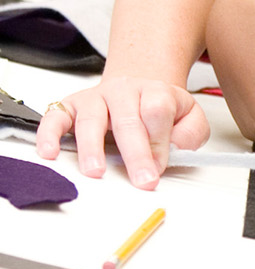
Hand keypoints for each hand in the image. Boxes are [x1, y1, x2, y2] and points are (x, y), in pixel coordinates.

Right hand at [37, 80, 210, 186]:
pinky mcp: (70, 107)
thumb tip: (178, 148)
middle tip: (142, 179)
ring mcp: (94, 98)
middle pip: (127, 120)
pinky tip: (50, 152)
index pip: (157, 110)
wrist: (137, 89)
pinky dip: (49, 134)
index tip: (160, 166)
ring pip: (91, 121)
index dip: (159, 140)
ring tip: (96, 172)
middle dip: (135, 153)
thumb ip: (191, 132)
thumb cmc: (160, 108)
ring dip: (93, 148)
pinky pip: (55, 117)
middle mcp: (122, 92)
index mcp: (153, 92)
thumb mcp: (189, 116)